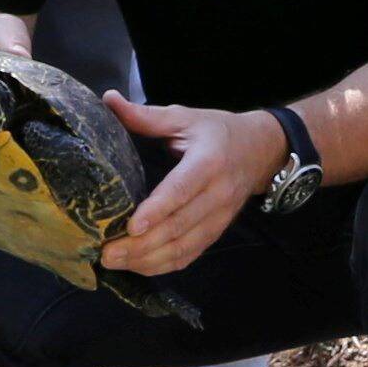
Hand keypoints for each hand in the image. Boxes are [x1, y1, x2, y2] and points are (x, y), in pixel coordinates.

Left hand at [97, 93, 277, 276]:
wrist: (261, 151)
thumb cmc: (217, 132)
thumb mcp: (186, 117)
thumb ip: (147, 115)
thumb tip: (108, 100)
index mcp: (209, 161)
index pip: (182, 189)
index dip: (158, 210)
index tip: (131, 226)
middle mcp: (217, 194)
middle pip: (179, 226)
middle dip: (142, 244)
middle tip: (106, 253)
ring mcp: (219, 217)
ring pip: (183, 247)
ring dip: (148, 260)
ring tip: (115, 262)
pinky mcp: (216, 232)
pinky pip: (190, 255)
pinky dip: (163, 265)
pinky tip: (138, 266)